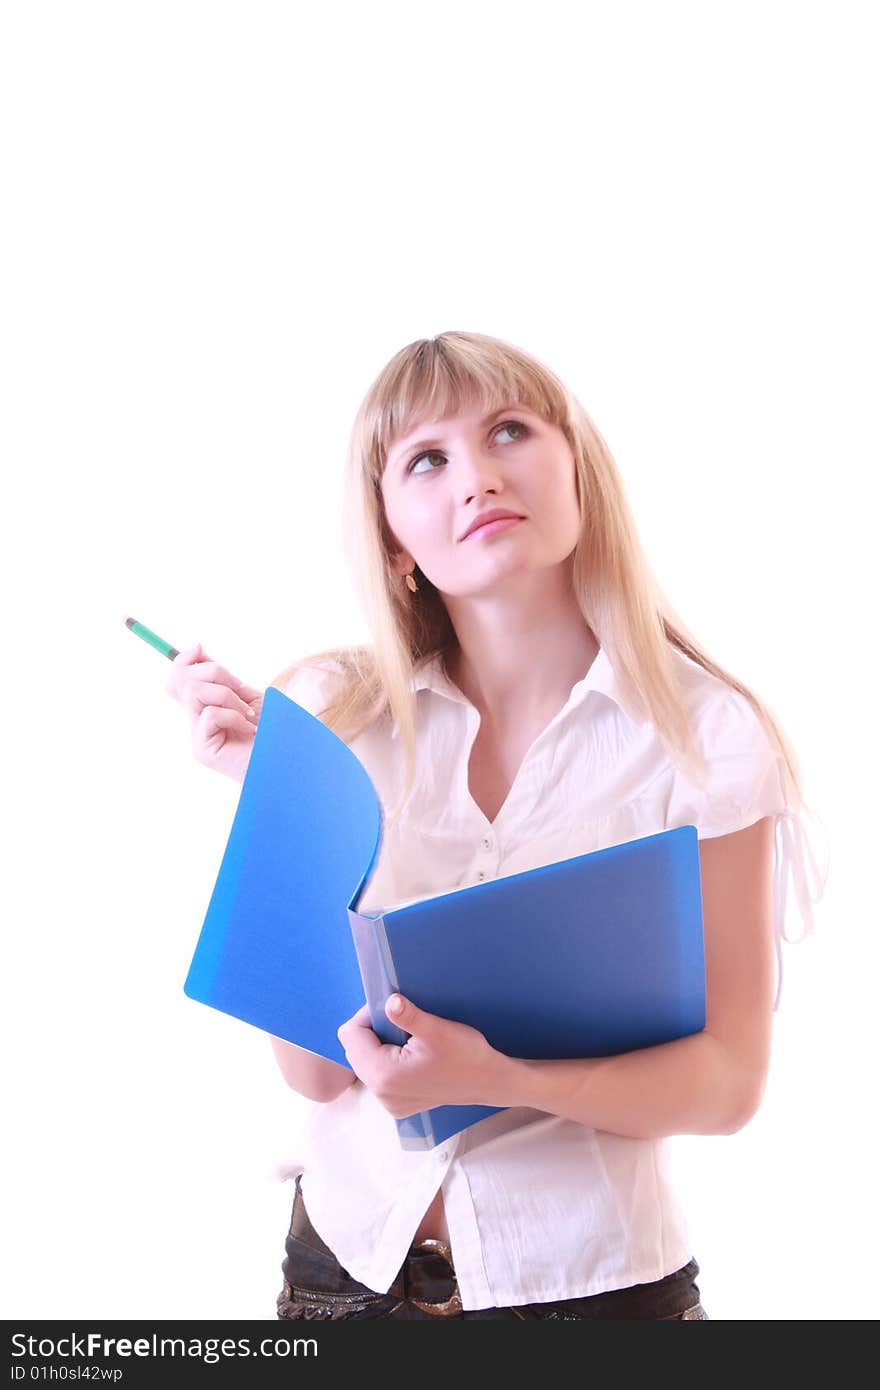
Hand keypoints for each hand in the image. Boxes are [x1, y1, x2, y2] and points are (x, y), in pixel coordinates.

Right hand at [166, 642, 263, 782]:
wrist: (286, 761)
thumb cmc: (271, 730)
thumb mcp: (245, 693)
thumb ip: (221, 676)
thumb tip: (196, 647)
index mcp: (204, 708)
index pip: (177, 679)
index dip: (183, 660)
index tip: (200, 648)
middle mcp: (196, 722)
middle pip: (183, 680)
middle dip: (215, 672)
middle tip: (240, 688)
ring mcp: (197, 737)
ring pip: (196, 692)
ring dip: (228, 695)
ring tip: (247, 713)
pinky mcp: (202, 750)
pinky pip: (210, 714)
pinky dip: (234, 715)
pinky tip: (249, 729)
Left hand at [336, 995, 508, 1118]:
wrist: (489, 1081)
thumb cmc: (467, 1055)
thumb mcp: (438, 1030)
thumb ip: (409, 1016)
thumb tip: (389, 1001)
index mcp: (385, 1075)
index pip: (351, 1035)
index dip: (367, 1014)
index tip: (391, 1008)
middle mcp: (382, 1094)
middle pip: (354, 1049)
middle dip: (372, 1030)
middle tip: (401, 1021)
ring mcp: (389, 1102)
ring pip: (365, 1061)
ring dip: (379, 1044)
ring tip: (407, 1038)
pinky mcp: (397, 1104)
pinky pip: (378, 1075)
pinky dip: (387, 1060)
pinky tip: (410, 1054)